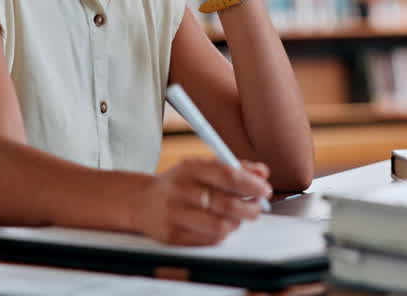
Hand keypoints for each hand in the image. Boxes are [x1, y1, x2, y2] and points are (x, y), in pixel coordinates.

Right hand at [132, 157, 271, 245]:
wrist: (141, 201)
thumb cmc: (180, 183)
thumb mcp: (202, 167)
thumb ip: (234, 167)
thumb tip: (262, 173)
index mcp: (190, 168)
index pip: (227, 175)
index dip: (250, 184)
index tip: (265, 190)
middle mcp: (180, 190)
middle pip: (226, 204)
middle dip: (250, 208)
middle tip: (258, 207)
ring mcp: (174, 215)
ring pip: (220, 226)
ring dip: (237, 223)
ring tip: (239, 217)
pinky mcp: (172, 236)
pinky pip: (209, 240)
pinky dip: (223, 234)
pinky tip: (222, 226)